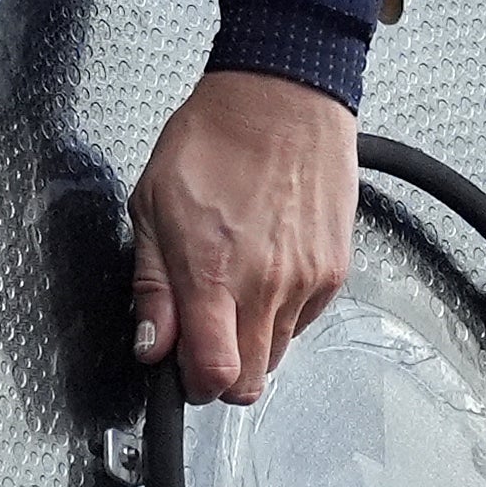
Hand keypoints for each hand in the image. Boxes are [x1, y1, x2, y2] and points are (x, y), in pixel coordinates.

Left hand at [130, 68, 359, 405]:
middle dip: (220, 375)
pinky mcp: (335, 271)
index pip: (215, 374)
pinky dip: (279, 316)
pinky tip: (260, 276)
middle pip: (251, 381)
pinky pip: (303, 322)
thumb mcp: (150, 208)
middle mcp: (267, 286)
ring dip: (249, 344)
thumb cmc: (212, 142)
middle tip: (199, 340)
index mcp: (214, 273)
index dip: (193, 385)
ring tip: (228, 295)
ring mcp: (307, 281)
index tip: (179, 370)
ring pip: (277, 354)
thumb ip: (152, 286)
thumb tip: (151, 344)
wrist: (280, 101)